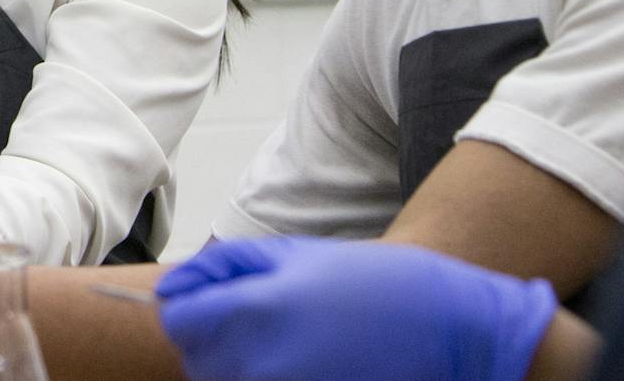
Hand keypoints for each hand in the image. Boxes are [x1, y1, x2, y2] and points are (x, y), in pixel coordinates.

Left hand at [157, 237, 557, 380]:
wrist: (452, 330)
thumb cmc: (375, 285)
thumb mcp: (297, 255)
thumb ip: (226, 268)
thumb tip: (170, 288)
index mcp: (260, 309)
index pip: (181, 322)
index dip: (186, 311)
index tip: (202, 303)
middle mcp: (266, 360)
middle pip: (197, 359)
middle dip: (210, 338)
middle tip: (250, 319)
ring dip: (235, 363)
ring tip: (281, 339)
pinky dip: (264, 380)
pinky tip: (301, 361)